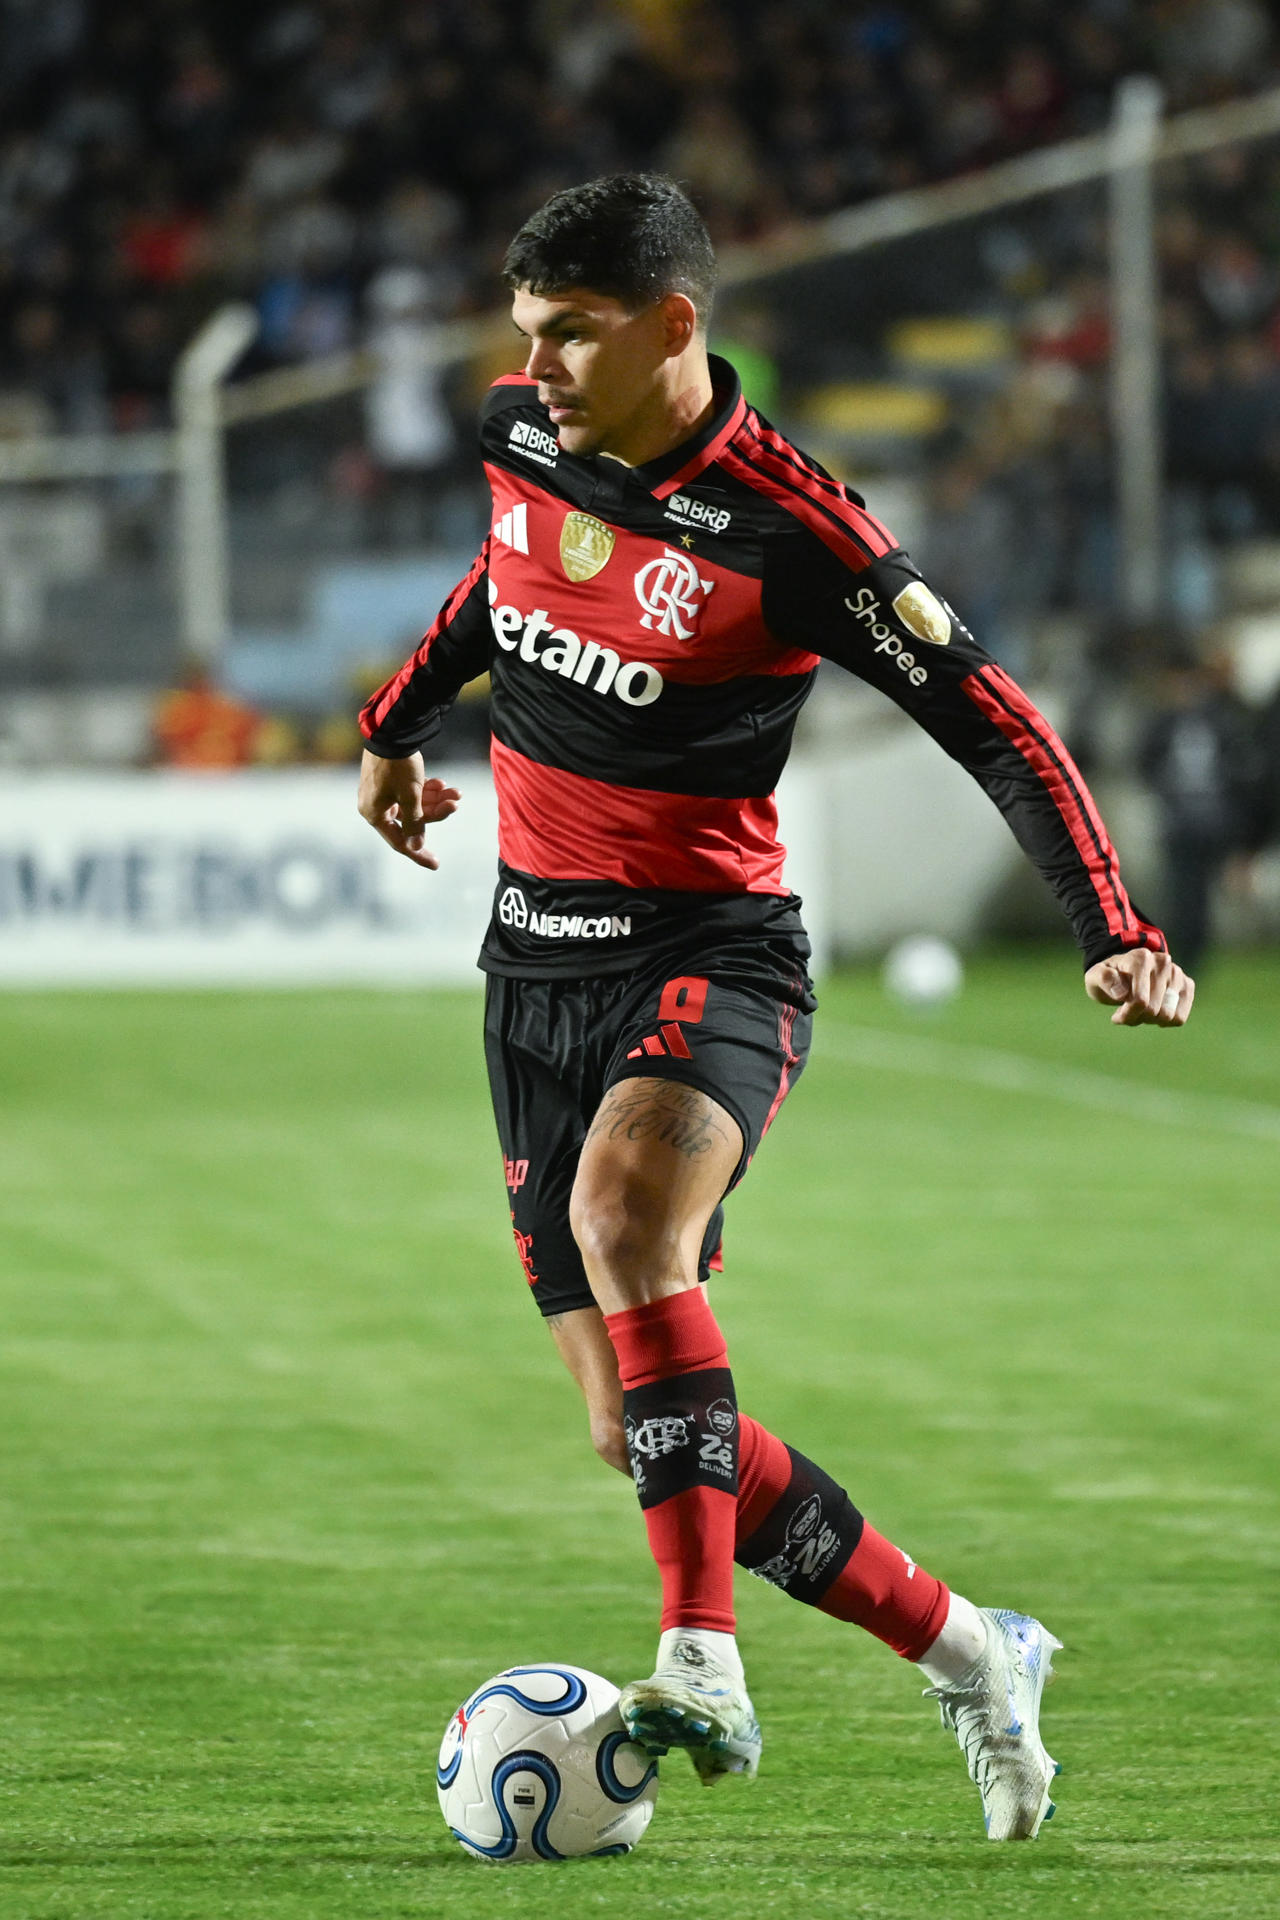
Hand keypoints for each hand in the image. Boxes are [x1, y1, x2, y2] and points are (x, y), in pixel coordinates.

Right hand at [357, 748, 459, 869]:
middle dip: (436, 812)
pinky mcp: (389, 779)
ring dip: (435, 800)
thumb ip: (415, 823)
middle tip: (456, 804)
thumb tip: (416, 846)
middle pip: (411, 820)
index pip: (399, 842)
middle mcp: (376, 805)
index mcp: (375, 813)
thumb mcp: (411, 796)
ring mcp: (382, 792)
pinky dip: (427, 790)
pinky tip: (443, 784)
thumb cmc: (399, 766)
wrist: (391, 730)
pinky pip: (410, 792)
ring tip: (455, 791)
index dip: (418, 854)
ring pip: (414, 804)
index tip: (436, 864)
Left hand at [1084, 948, 1194, 1026]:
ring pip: (1167, 1015)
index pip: (1140, 1000)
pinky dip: (1164, 1021)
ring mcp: (1177, 973)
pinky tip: (1154, 1012)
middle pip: (1153, 1010)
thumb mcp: (1095, 977)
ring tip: (1139, 1010)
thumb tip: (1122, 993)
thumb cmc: (1109, 978)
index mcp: (1140, 958)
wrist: (1124, 973)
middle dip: (1137, 1017)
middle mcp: (1163, 962)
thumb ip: (1104, 979)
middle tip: (1126, 1011)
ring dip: (1149, 1020)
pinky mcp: (1187, 986)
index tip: (1116, 1014)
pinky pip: (1179, 1018)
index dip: (1127, 1014)